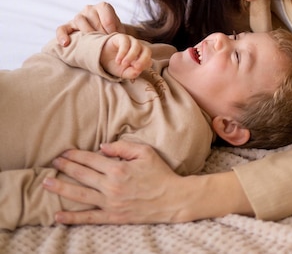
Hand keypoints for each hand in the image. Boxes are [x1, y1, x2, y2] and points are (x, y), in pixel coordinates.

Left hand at [43, 142, 188, 223]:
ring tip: (46, 183)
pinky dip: (72, 217)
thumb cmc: (159, 173)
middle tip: (52, 162)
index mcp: (118, 168)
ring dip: (61, 188)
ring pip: (80, 195)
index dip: (75, 154)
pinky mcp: (113, 217)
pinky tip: (58, 216)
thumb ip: (122, 147)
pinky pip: (89, 218)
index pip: (91, 159)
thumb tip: (101, 147)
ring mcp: (110, 203)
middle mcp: (111, 186)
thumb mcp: (144, 152)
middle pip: (82, 175)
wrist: (172, 199)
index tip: (64, 152)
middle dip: (65, 167)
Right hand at [56, 2, 123, 45]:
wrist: (104, 39)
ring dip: (86, 32)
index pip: (105, 12)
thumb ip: (120, 32)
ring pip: (79, 19)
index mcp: (103, 7)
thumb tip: (119, 39)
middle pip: (92, 15)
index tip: (113, 37)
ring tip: (92, 43)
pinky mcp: (68, 26)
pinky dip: (62, 35)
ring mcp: (78, 17)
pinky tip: (66, 44)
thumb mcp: (120, 31)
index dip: (110, 27)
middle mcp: (89, 9)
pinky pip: (62, 28)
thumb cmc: (113, 35)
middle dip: (99, 31)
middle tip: (103, 42)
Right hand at [100, 34, 151, 78]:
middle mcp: (139, 48)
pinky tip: (118, 60)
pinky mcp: (122, 37)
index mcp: (141, 57)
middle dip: (143, 59)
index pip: (149, 61)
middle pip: (147, 51)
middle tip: (137, 67)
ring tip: (123, 64)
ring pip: (136, 46)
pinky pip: (125, 43)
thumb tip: (138, 72)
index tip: (136, 71)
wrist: (101, 58)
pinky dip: (123, 52)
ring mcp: (131, 41)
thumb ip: (131, 73)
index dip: (144, 66)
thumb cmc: (115, 65)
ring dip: (131, 56)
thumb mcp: (123, 73)